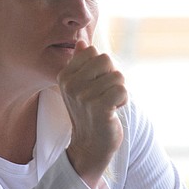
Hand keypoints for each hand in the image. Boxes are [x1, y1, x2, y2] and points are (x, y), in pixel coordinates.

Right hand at [58, 41, 127, 187]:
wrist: (89, 146)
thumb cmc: (89, 113)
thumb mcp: (80, 87)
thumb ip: (81, 64)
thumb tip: (82, 42)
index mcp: (65, 76)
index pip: (93, 51)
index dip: (101, 67)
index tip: (95, 85)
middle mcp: (71, 84)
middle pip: (106, 60)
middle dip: (112, 76)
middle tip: (104, 95)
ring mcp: (83, 96)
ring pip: (117, 76)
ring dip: (118, 91)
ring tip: (108, 105)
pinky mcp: (99, 108)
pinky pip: (122, 90)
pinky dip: (123, 100)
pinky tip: (114, 111)